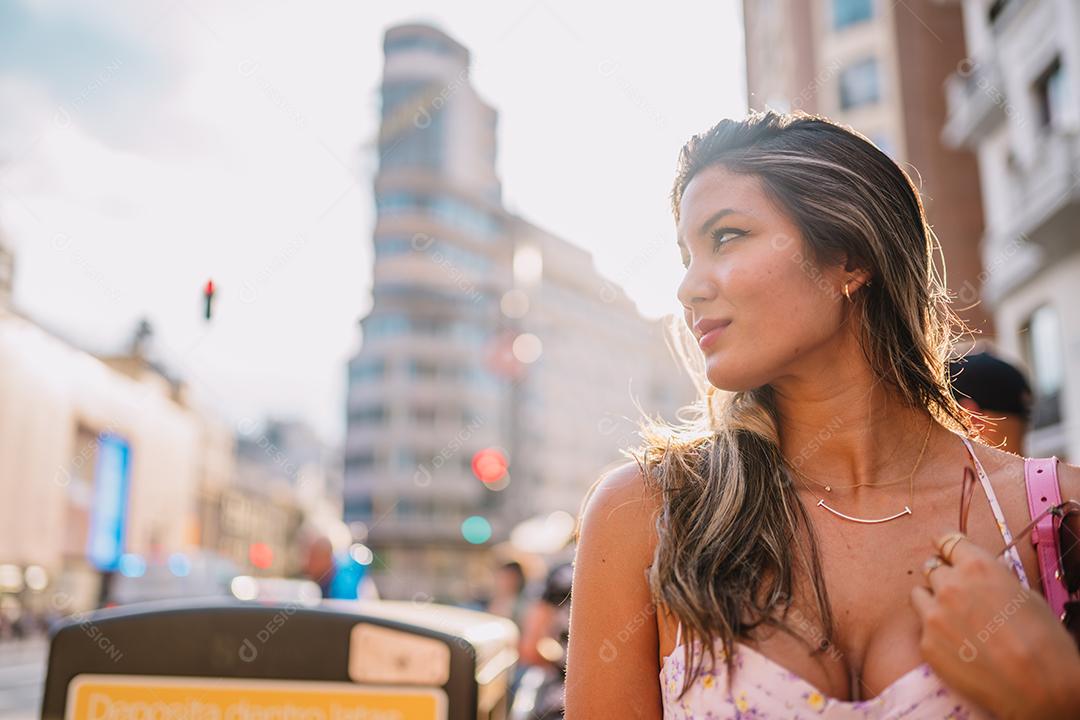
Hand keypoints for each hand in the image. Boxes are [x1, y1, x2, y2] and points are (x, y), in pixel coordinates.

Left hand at [910, 532, 1079, 718]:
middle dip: (943, 576)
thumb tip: (984, 577)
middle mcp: (950, 585)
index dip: (947, 546)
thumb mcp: (1026, 596)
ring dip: (931, 600)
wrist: (1038, 688)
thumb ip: (995, 580)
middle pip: (932, 567)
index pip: (948, 540)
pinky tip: (956, 645)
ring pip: (919, 593)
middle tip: (957, 593)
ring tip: (953, 618)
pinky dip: (934, 631)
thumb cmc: (1043, 642)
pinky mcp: (926, 642)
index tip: (945, 550)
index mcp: (978, 567)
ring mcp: (934, 614)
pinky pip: (922, 626)